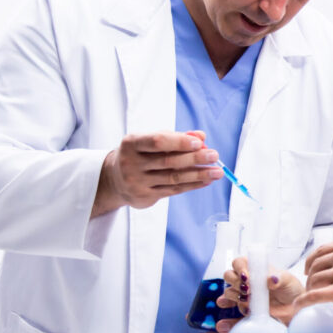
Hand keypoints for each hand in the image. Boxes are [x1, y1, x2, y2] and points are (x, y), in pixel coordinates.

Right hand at [92, 130, 222, 217]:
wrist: (115, 179)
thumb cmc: (139, 154)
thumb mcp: (150, 141)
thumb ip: (174, 137)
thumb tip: (201, 136)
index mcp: (132, 143)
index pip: (157, 141)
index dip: (179, 142)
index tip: (200, 142)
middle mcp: (131, 163)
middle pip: (168, 161)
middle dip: (195, 158)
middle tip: (214, 155)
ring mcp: (137, 182)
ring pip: (173, 178)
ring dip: (199, 175)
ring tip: (217, 172)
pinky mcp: (144, 196)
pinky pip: (173, 190)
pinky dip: (192, 185)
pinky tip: (206, 181)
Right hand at [196, 258, 303, 332]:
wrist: (298, 314)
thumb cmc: (294, 293)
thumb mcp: (289, 283)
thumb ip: (280, 279)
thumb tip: (271, 279)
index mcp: (255, 272)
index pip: (239, 264)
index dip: (239, 268)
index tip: (247, 277)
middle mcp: (246, 285)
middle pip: (229, 279)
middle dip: (235, 284)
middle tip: (247, 292)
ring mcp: (242, 302)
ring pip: (227, 297)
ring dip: (230, 300)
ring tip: (244, 306)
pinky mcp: (243, 319)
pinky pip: (226, 324)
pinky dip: (217, 330)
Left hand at [298, 238, 332, 319]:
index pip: (321, 250)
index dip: (311, 261)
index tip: (308, 269)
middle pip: (315, 265)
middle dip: (310, 278)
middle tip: (311, 288)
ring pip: (314, 280)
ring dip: (309, 290)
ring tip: (311, 298)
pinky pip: (314, 296)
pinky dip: (303, 301)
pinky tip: (298, 306)